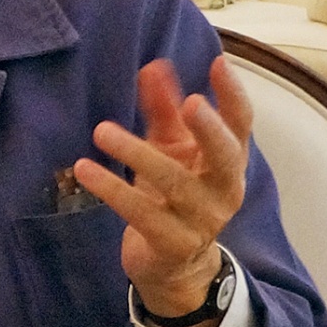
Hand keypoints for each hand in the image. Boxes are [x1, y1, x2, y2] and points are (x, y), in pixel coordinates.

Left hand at [73, 56, 250, 322]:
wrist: (173, 264)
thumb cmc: (172, 193)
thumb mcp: (170, 149)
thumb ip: (164, 109)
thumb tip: (153, 66)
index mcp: (228, 161)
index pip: (240, 124)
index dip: (233, 94)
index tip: (218, 63)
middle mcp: (224, 190)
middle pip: (225, 156)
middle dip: (209, 130)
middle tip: (190, 103)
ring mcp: (202, 220)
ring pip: (173, 182)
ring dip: (136, 153)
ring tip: (102, 130)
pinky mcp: (172, 243)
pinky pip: (141, 213)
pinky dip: (111, 189)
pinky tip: (85, 168)